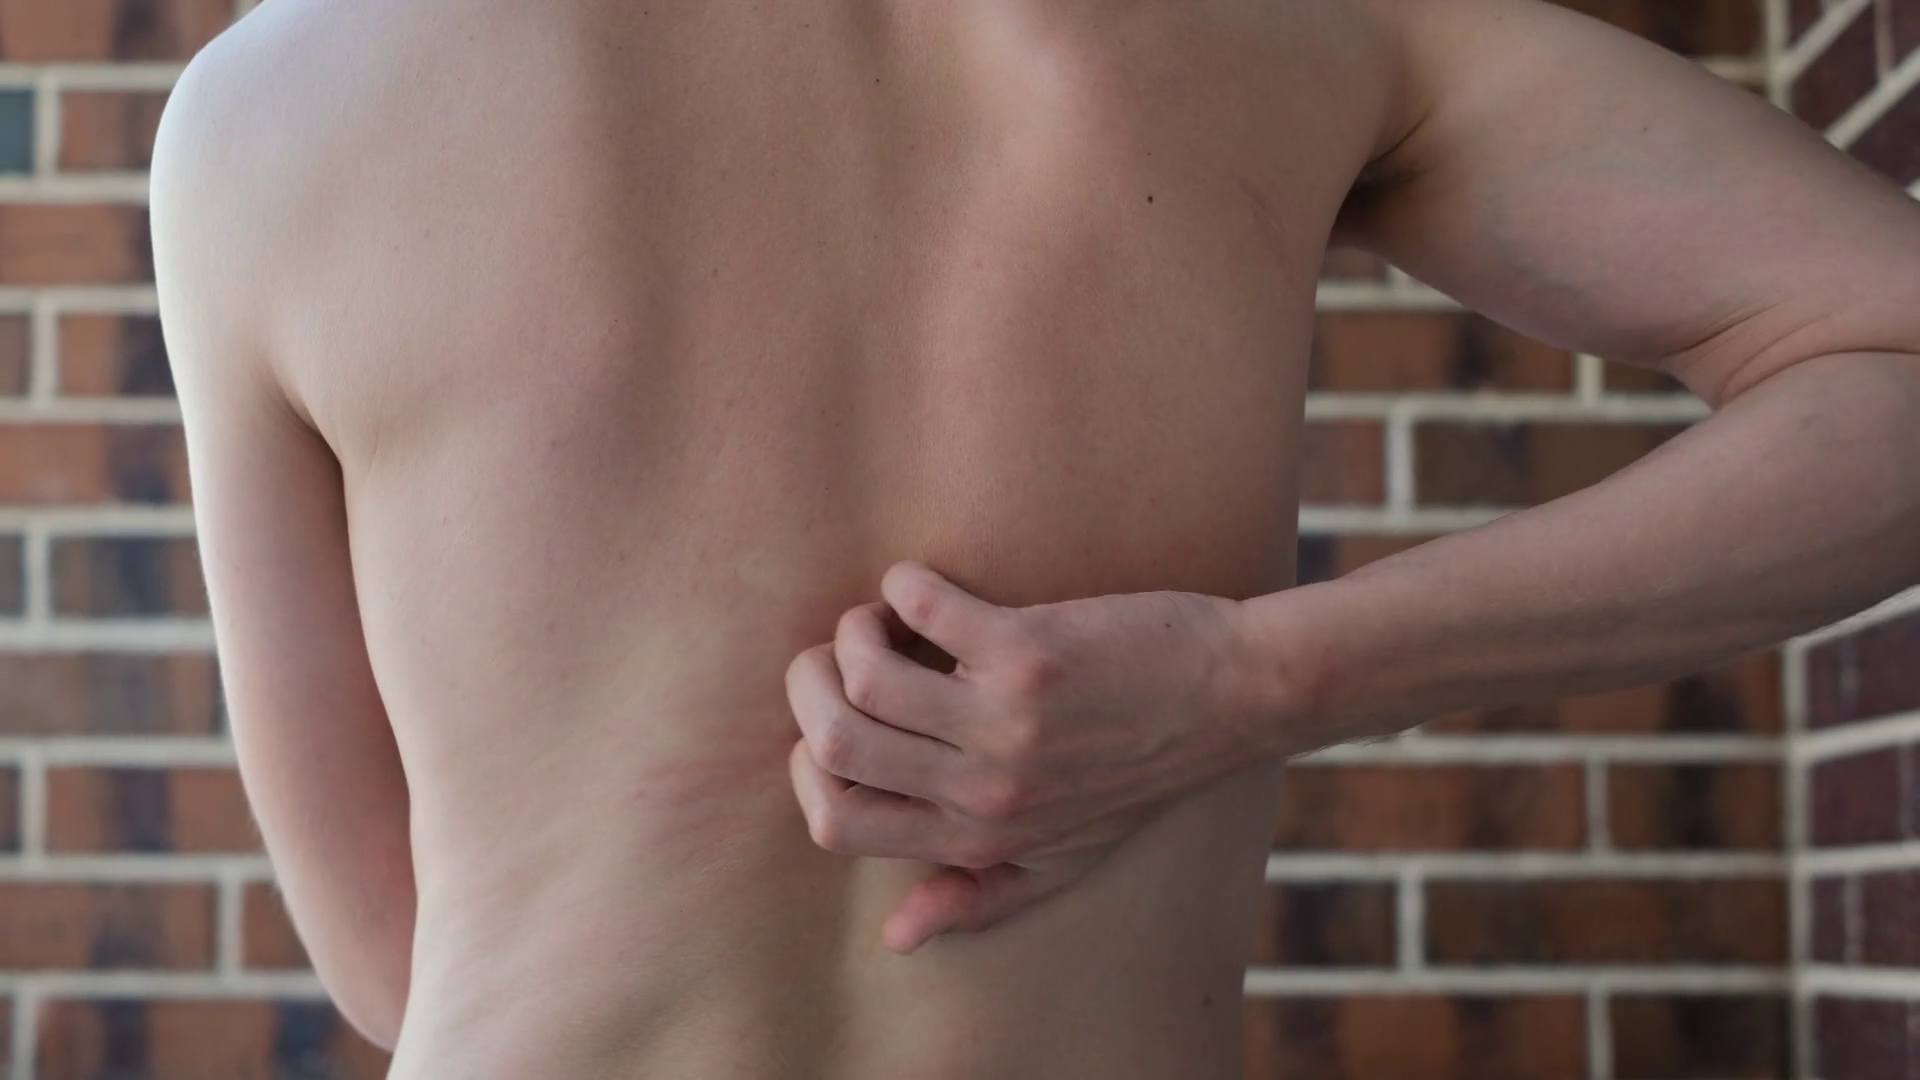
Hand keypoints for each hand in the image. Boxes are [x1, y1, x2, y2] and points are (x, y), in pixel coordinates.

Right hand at [785, 561, 1274, 953]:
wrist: (1233, 697)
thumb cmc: (1144, 774)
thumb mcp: (1064, 856)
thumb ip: (978, 894)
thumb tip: (895, 936)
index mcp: (978, 836)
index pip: (836, 822)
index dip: (810, 764)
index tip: (832, 719)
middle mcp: (984, 788)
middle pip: (834, 742)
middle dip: (810, 684)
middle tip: (840, 654)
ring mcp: (1005, 719)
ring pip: (865, 675)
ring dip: (854, 630)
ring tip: (883, 617)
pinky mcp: (1031, 650)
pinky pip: (924, 606)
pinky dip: (904, 585)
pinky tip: (922, 585)